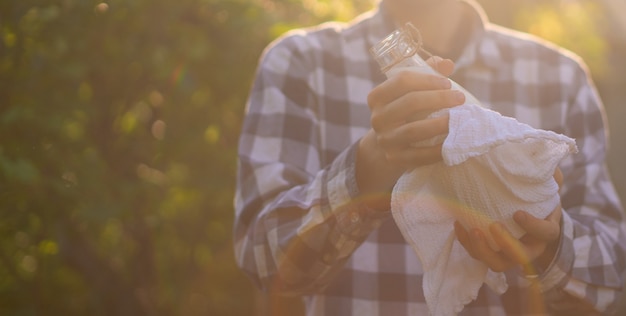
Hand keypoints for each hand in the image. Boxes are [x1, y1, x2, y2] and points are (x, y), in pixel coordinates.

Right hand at [356, 57, 463, 193]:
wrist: (388, 146)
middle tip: (460, 98)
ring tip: (459, 120)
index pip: (402, 80)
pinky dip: (438, 149)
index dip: (427, 79)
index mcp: (377, 97)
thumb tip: (447, 64)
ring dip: (440, 124)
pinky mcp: (395, 158)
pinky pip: (419, 155)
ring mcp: (385, 140)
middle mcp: (377, 118)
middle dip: (439, 98)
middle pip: (410, 102)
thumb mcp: (410, 92)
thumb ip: (427, 74)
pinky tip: (453, 143)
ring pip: (414, 130)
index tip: (448, 83)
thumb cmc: (405, 112)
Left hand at [454, 168, 563, 273]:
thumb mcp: (544, 183)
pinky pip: (477, 254)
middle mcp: (529, 248)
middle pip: (519, 257)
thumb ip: (546, 174)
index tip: (518, 213)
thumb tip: (541, 163)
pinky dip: (466, 242)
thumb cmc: (533, 197)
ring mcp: (507, 254)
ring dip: (482, 249)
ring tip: (471, 229)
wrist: (519, 209)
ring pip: (496, 263)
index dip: (534, 226)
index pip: (546, 233)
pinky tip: (458, 224)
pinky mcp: (489, 252)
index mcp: (545, 231)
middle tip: (493, 226)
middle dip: (506, 243)